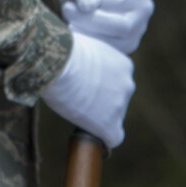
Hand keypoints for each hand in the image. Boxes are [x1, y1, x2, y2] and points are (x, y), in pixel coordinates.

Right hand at [40, 30, 134, 148]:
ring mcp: (119, 106)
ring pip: (113, 118)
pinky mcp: (109, 125)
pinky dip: (103, 138)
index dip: (102, 86)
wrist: (58, 62)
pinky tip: (92, 136)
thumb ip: (91, 59)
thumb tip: (78, 62)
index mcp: (124, 65)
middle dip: (102, 101)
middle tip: (80, 99)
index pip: (118, 82)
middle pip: (117, 100)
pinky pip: (113, 138)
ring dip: (99, 117)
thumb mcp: (85, 47)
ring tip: (77, 112)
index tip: (86, 87)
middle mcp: (127, 85)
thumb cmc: (63, 50)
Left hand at [57, 0, 152, 55]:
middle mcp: (144, 4)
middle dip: (85, 11)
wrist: (85, 0)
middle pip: (114, 8)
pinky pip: (112, 47)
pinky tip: (77, 31)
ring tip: (71, 18)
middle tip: (66, 8)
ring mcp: (139, 27)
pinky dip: (91, 40)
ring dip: (87, 25)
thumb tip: (89, 6)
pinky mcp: (130, 45)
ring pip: (116, 30)